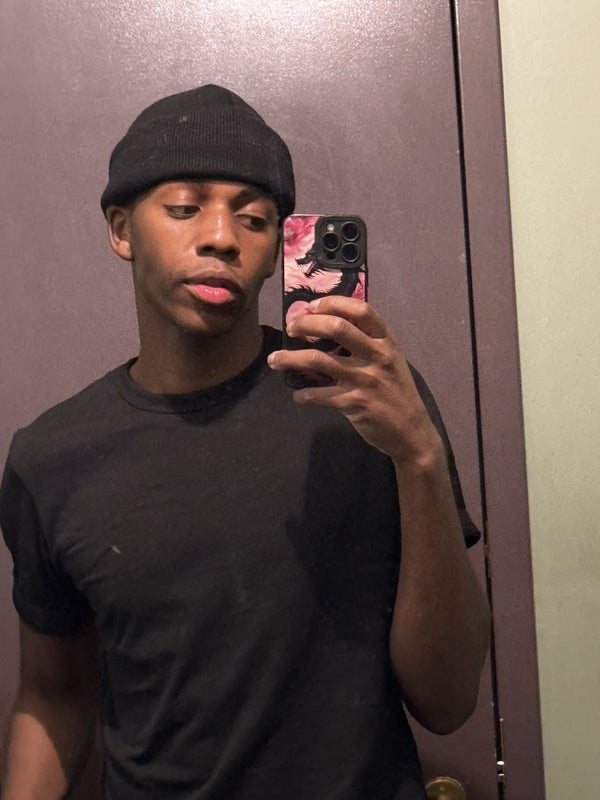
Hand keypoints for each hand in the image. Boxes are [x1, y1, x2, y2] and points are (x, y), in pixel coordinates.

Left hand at [268, 296, 442, 466]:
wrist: (411, 432)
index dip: (332, 303)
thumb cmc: (397, 392)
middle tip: (292, 328)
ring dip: (290, 358)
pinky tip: (298, 395)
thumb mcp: (391, 361)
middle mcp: (376, 356)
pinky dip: (302, 395)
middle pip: (336, 328)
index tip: (312, 305)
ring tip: (274, 359)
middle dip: (307, 324)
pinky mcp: (353, 403)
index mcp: (386, 342)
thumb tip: (330, 325)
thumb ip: (368, 343)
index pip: (361, 310)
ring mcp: (364, 380)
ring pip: (318, 360)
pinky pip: (317, 395)